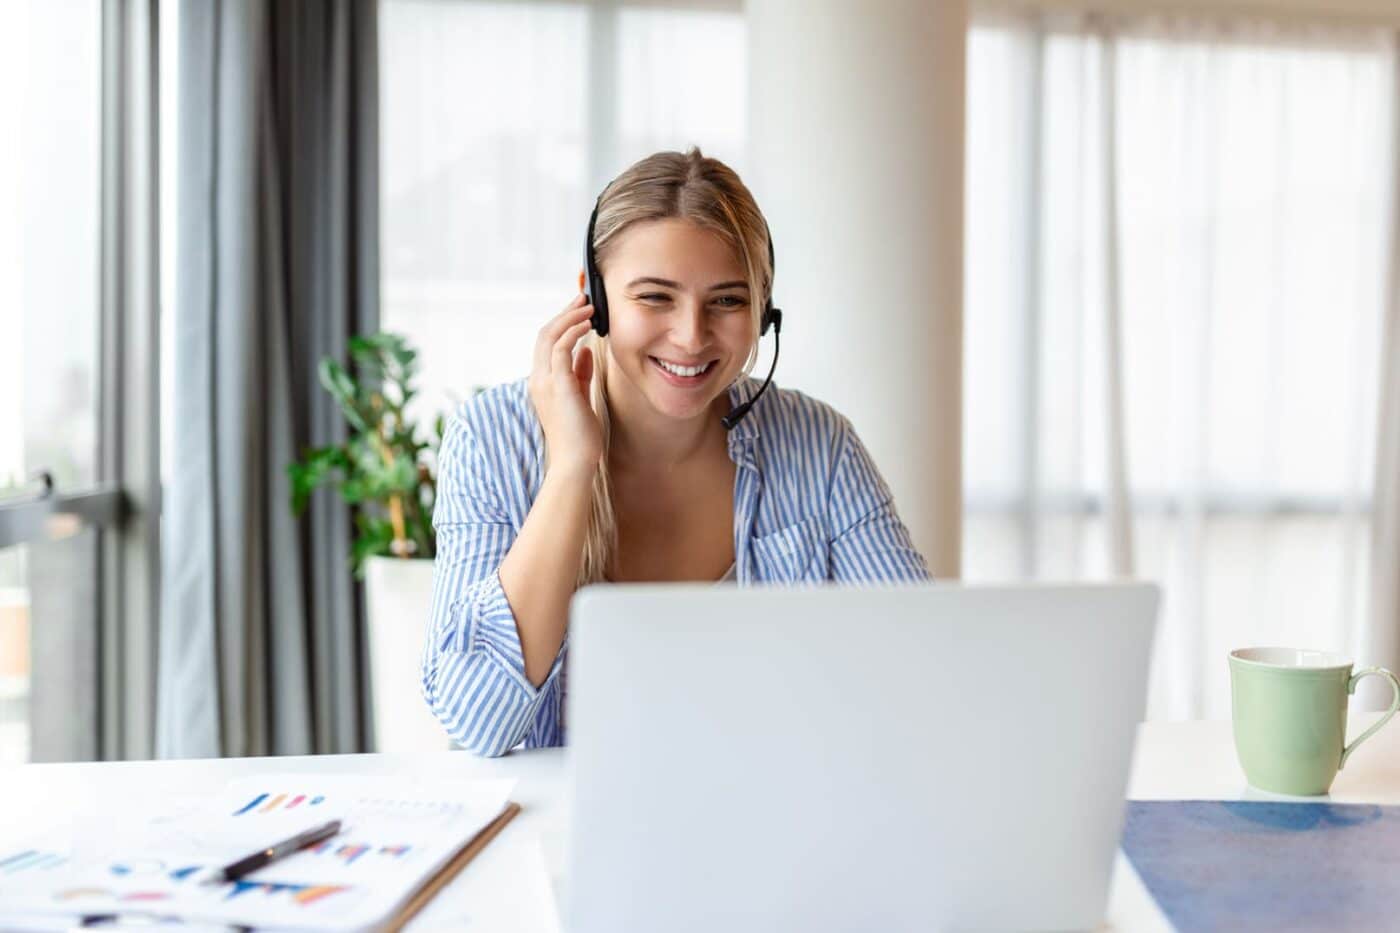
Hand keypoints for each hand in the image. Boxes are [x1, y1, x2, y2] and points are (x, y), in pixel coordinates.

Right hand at [528, 293, 602, 476]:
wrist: (575, 461)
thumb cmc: (579, 435)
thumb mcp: (580, 397)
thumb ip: (581, 372)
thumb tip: (587, 350)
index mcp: (541, 382)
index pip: (545, 344)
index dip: (561, 323)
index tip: (578, 309)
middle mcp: (539, 379)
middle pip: (544, 334)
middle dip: (564, 313)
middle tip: (584, 298)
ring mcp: (546, 382)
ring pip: (550, 336)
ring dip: (570, 317)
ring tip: (589, 306)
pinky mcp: (558, 386)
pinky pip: (561, 349)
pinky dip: (574, 332)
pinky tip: (589, 326)